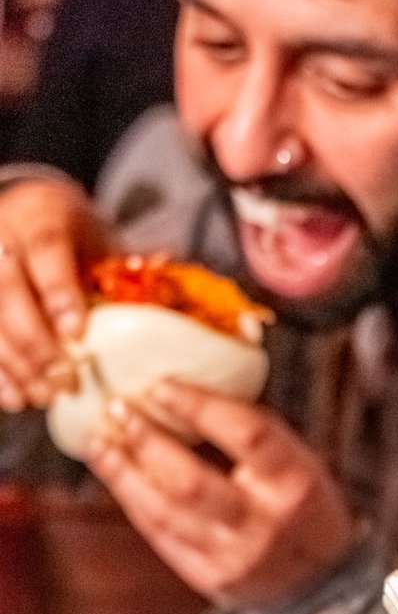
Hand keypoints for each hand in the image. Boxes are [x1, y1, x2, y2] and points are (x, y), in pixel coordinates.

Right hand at [0, 179, 113, 410]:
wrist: (35, 219)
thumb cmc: (79, 239)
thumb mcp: (105, 242)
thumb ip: (130, 266)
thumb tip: (165, 270)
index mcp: (42, 215)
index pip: (45, 249)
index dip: (58, 293)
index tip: (76, 334)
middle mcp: (3, 235)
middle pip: (6, 287)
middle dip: (34, 339)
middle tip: (63, 378)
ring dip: (14, 361)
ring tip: (44, 395)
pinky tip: (16, 398)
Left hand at [86, 383, 357, 606]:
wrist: (319, 580)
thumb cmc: (302, 503)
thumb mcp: (298, 463)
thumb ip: (253, 431)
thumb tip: (189, 385)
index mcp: (296, 482)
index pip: (248, 436)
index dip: (201, 407)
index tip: (162, 385)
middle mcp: (266, 523)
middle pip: (193, 482)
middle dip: (148, 441)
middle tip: (119, 407)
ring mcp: (235, 556)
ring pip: (164, 512)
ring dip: (124, 472)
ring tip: (100, 440)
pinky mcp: (210, 577)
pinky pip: (160, 535)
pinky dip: (133, 499)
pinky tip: (116, 472)